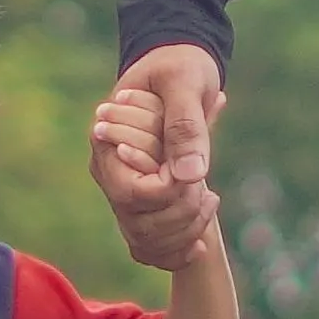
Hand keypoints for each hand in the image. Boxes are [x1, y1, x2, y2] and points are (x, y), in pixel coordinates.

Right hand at [94, 46, 226, 269]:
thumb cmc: (181, 67)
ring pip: (144, 243)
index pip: (132, 194)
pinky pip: (148, 248)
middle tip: (208, 190)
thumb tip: (191, 175)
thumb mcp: (186, 82)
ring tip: (210, 200)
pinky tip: (201, 244)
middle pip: (139, 225)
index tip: (197, 175)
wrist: (181, 66)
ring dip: (184, 234)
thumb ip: (186, 124)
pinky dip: (175, 253)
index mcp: (108, 143)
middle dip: (182, 214)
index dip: (168, 193)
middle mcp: (109, 173)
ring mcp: (123, 191)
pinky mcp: (141, 204)